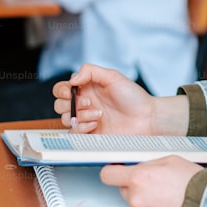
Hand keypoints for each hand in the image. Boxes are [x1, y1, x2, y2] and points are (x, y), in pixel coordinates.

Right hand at [53, 64, 188, 134]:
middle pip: (59, 105)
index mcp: (86, 89)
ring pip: (65, 119)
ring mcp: (86, 120)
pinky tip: (96, 123)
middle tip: (89, 102)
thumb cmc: (133, 97)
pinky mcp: (90, 134)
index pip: (61, 89)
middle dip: (71, 103)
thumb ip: (90, 71)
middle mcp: (84, 104)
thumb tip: (72, 79)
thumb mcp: (113, 76)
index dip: (62, 90)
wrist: (147, 118)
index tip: (71, 90)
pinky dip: (82, 127)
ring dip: (80, 115)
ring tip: (99, 114)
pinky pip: (73, 133)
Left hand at [100, 156, 201, 206]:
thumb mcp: (170, 160)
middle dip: (135, 185)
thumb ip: (149, 164)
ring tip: (168, 195)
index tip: (116, 170)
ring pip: (137, 204)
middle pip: (124, 190)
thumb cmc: (192, 181)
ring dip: (147, 199)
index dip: (111, 171)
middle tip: (154, 181)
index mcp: (138, 178)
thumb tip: (139, 166)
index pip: (108, 175)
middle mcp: (136, 198)